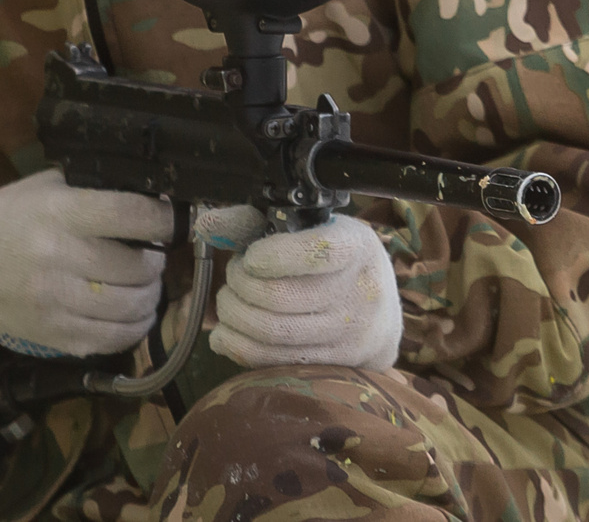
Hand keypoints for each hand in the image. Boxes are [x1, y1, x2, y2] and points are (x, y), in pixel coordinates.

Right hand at [0, 169, 174, 357]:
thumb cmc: (8, 218)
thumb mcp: (45, 188)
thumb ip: (90, 190)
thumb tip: (147, 196)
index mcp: (62, 213)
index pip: (131, 215)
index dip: (164, 219)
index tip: (174, 222)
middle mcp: (61, 256)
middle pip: (137, 267)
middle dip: (155, 264)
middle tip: (153, 259)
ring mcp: (57, 300)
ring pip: (131, 307)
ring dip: (149, 298)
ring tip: (146, 288)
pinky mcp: (54, 334)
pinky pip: (112, 339)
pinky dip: (133, 329)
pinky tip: (134, 316)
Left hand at [210, 214, 404, 370]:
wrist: (381, 318)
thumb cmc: (334, 265)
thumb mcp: (310, 230)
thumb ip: (255, 223)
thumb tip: (207, 224)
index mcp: (356, 248)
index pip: (317, 252)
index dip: (273, 255)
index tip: (250, 256)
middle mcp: (358, 293)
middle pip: (280, 297)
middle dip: (240, 284)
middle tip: (234, 275)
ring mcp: (348, 335)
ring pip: (272, 332)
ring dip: (234, 314)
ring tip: (230, 300)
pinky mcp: (332, 365)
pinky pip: (273, 361)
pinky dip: (238, 346)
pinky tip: (227, 333)